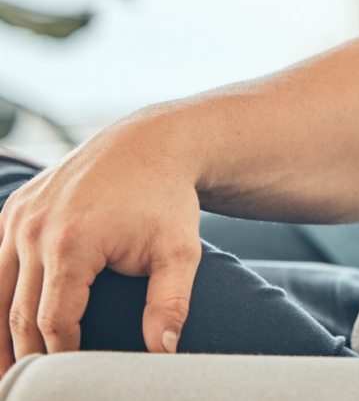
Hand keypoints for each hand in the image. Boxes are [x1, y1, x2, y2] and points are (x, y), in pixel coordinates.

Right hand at [0, 124, 201, 370]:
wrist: (151, 144)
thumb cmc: (167, 200)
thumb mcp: (180, 252)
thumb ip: (170, 304)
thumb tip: (163, 352)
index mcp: (71, 244)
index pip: (53, 321)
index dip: (60, 355)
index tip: (74, 378)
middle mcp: (35, 230)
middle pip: (18, 313)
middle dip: (25, 355)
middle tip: (33, 387)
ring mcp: (19, 217)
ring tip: (9, 373)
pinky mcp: (15, 209)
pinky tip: (3, 325)